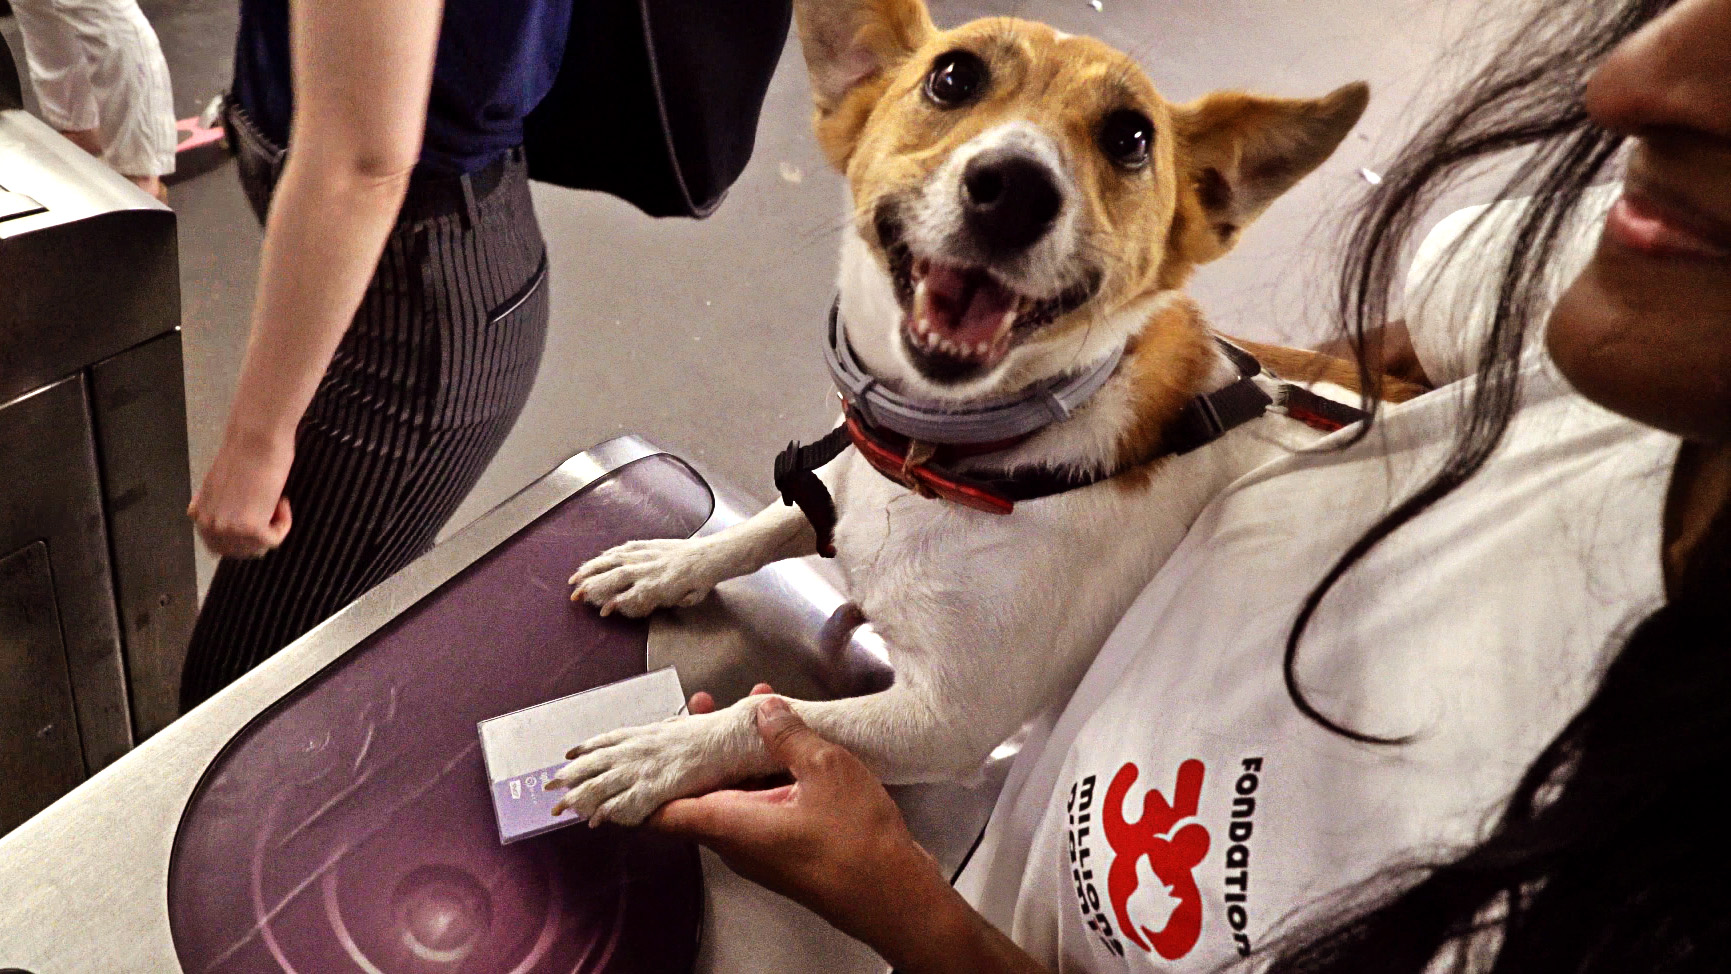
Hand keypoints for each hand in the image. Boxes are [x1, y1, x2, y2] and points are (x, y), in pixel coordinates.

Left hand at [189, 427, 295, 557]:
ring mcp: (228, 529)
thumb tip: (236, 520)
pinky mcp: (251, 528)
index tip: (258, 517)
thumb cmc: (245, 452)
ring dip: (272, 527)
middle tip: (270, 510)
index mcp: (199, 515)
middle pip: (240, 552)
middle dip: (259, 534)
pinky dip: (284, 522)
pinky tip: (281, 501)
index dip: (243, 536)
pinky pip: (274, 540)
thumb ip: (221, 508)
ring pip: (258, 548)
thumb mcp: (221, 487)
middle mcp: (209, 525)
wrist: (255, 438)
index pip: (219, 546)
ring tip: (275, 499)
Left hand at [668, 685, 1048, 973]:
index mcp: (731, 824)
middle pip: (698, 794)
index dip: (648, 780)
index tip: (646, 748)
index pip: (663, 811)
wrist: (896, 898)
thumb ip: (789, 735)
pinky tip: (788, 745)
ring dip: (738, 757)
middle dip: (702, 748)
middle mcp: (737, 842)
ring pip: (732, 797)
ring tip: (754, 712)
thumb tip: (764, 710)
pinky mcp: (785, 850)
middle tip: (706, 708)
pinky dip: (763, 775)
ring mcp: (761, 849)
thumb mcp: (825, 770)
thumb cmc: (858, 846)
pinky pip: (760, 807)